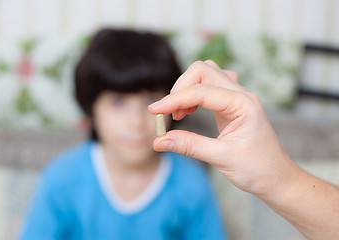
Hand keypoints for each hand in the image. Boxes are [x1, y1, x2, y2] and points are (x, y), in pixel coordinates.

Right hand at [148, 60, 299, 197]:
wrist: (277, 178)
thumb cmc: (258, 169)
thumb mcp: (221, 158)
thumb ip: (189, 146)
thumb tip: (159, 141)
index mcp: (243, 104)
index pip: (201, 91)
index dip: (174, 99)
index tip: (154, 111)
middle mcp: (241, 94)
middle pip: (203, 70)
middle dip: (180, 87)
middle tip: (169, 113)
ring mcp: (237, 97)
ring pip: (207, 73)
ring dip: (188, 88)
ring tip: (180, 112)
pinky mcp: (232, 104)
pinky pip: (210, 86)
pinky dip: (194, 94)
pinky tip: (189, 110)